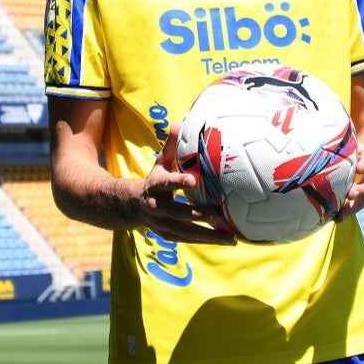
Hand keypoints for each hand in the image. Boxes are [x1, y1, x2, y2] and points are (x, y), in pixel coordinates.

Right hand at [134, 125, 236, 244]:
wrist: (132, 206)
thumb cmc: (155, 180)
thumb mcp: (159, 162)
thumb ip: (170, 146)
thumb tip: (178, 123)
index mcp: (155, 186)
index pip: (167, 183)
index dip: (179, 182)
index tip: (193, 180)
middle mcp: (157, 207)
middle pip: (178, 213)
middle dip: (198, 215)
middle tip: (218, 216)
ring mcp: (162, 224)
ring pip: (186, 232)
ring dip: (208, 235)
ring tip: (231, 238)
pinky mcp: (168, 235)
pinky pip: (188, 239)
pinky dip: (206, 240)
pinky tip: (225, 240)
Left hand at [335, 140, 363, 222]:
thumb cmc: (361, 150)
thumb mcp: (357, 143)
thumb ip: (346, 142)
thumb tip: (324, 132)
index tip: (360, 167)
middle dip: (361, 190)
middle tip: (352, 193)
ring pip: (363, 200)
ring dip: (353, 207)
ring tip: (342, 213)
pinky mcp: (361, 199)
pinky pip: (354, 208)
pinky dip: (345, 213)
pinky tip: (335, 219)